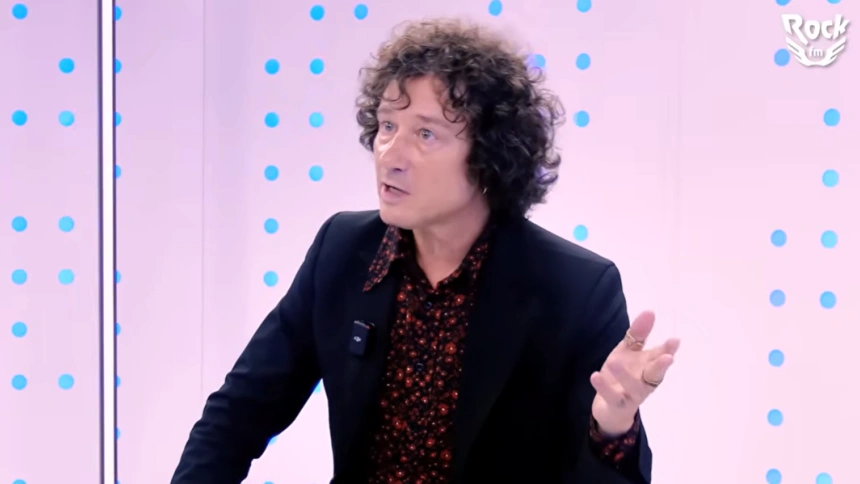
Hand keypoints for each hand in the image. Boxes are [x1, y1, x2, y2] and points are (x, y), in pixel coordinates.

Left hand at [589, 311, 679, 434]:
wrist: (609, 407)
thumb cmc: (623, 375)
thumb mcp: (628, 352)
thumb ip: (638, 334)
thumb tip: (650, 311)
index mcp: (648, 367)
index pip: (660, 357)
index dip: (668, 349)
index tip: (675, 340)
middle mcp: (644, 382)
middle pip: (655, 376)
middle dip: (661, 367)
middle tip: (668, 357)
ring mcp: (631, 395)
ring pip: (633, 387)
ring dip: (625, 376)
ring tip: (614, 361)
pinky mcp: (617, 405)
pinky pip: (612, 397)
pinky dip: (604, 387)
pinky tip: (596, 376)